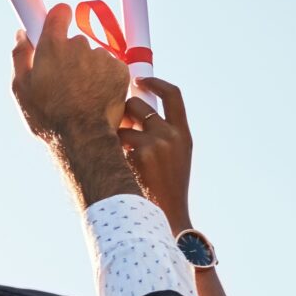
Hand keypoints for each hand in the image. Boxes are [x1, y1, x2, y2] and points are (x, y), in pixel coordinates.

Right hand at [11, 6, 138, 207]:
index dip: (58, 19)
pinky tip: (95, 97)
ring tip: (80, 95)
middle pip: (75, 41)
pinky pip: (110, 67)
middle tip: (62, 81)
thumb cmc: (47, 117)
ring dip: (88, 69)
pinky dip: (104, 78)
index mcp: (52, 47)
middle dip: (70, 56)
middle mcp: (78, 46)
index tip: (57, 25)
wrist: (83, 138)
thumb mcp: (20, 89)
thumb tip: (21, 34)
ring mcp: (101, 58)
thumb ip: (20, 56)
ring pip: (93, 56)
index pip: (59, 13)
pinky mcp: (119, 71)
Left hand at [117, 77, 194, 228]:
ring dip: (115, 134)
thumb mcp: (173, 158)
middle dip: (122, 111)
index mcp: (184, 134)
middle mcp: (172, 134)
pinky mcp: (139, 153)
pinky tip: (119, 166)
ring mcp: (156, 143)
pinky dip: (111, 150)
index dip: (155, 83)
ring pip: (122, 122)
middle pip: (138, 104)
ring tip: (120, 155)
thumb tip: (133, 109)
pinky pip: (113, 140)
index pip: (173, 94)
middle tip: (116, 123)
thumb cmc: (164, 188)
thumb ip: (162, 134)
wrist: (166, 216)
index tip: (139, 79)